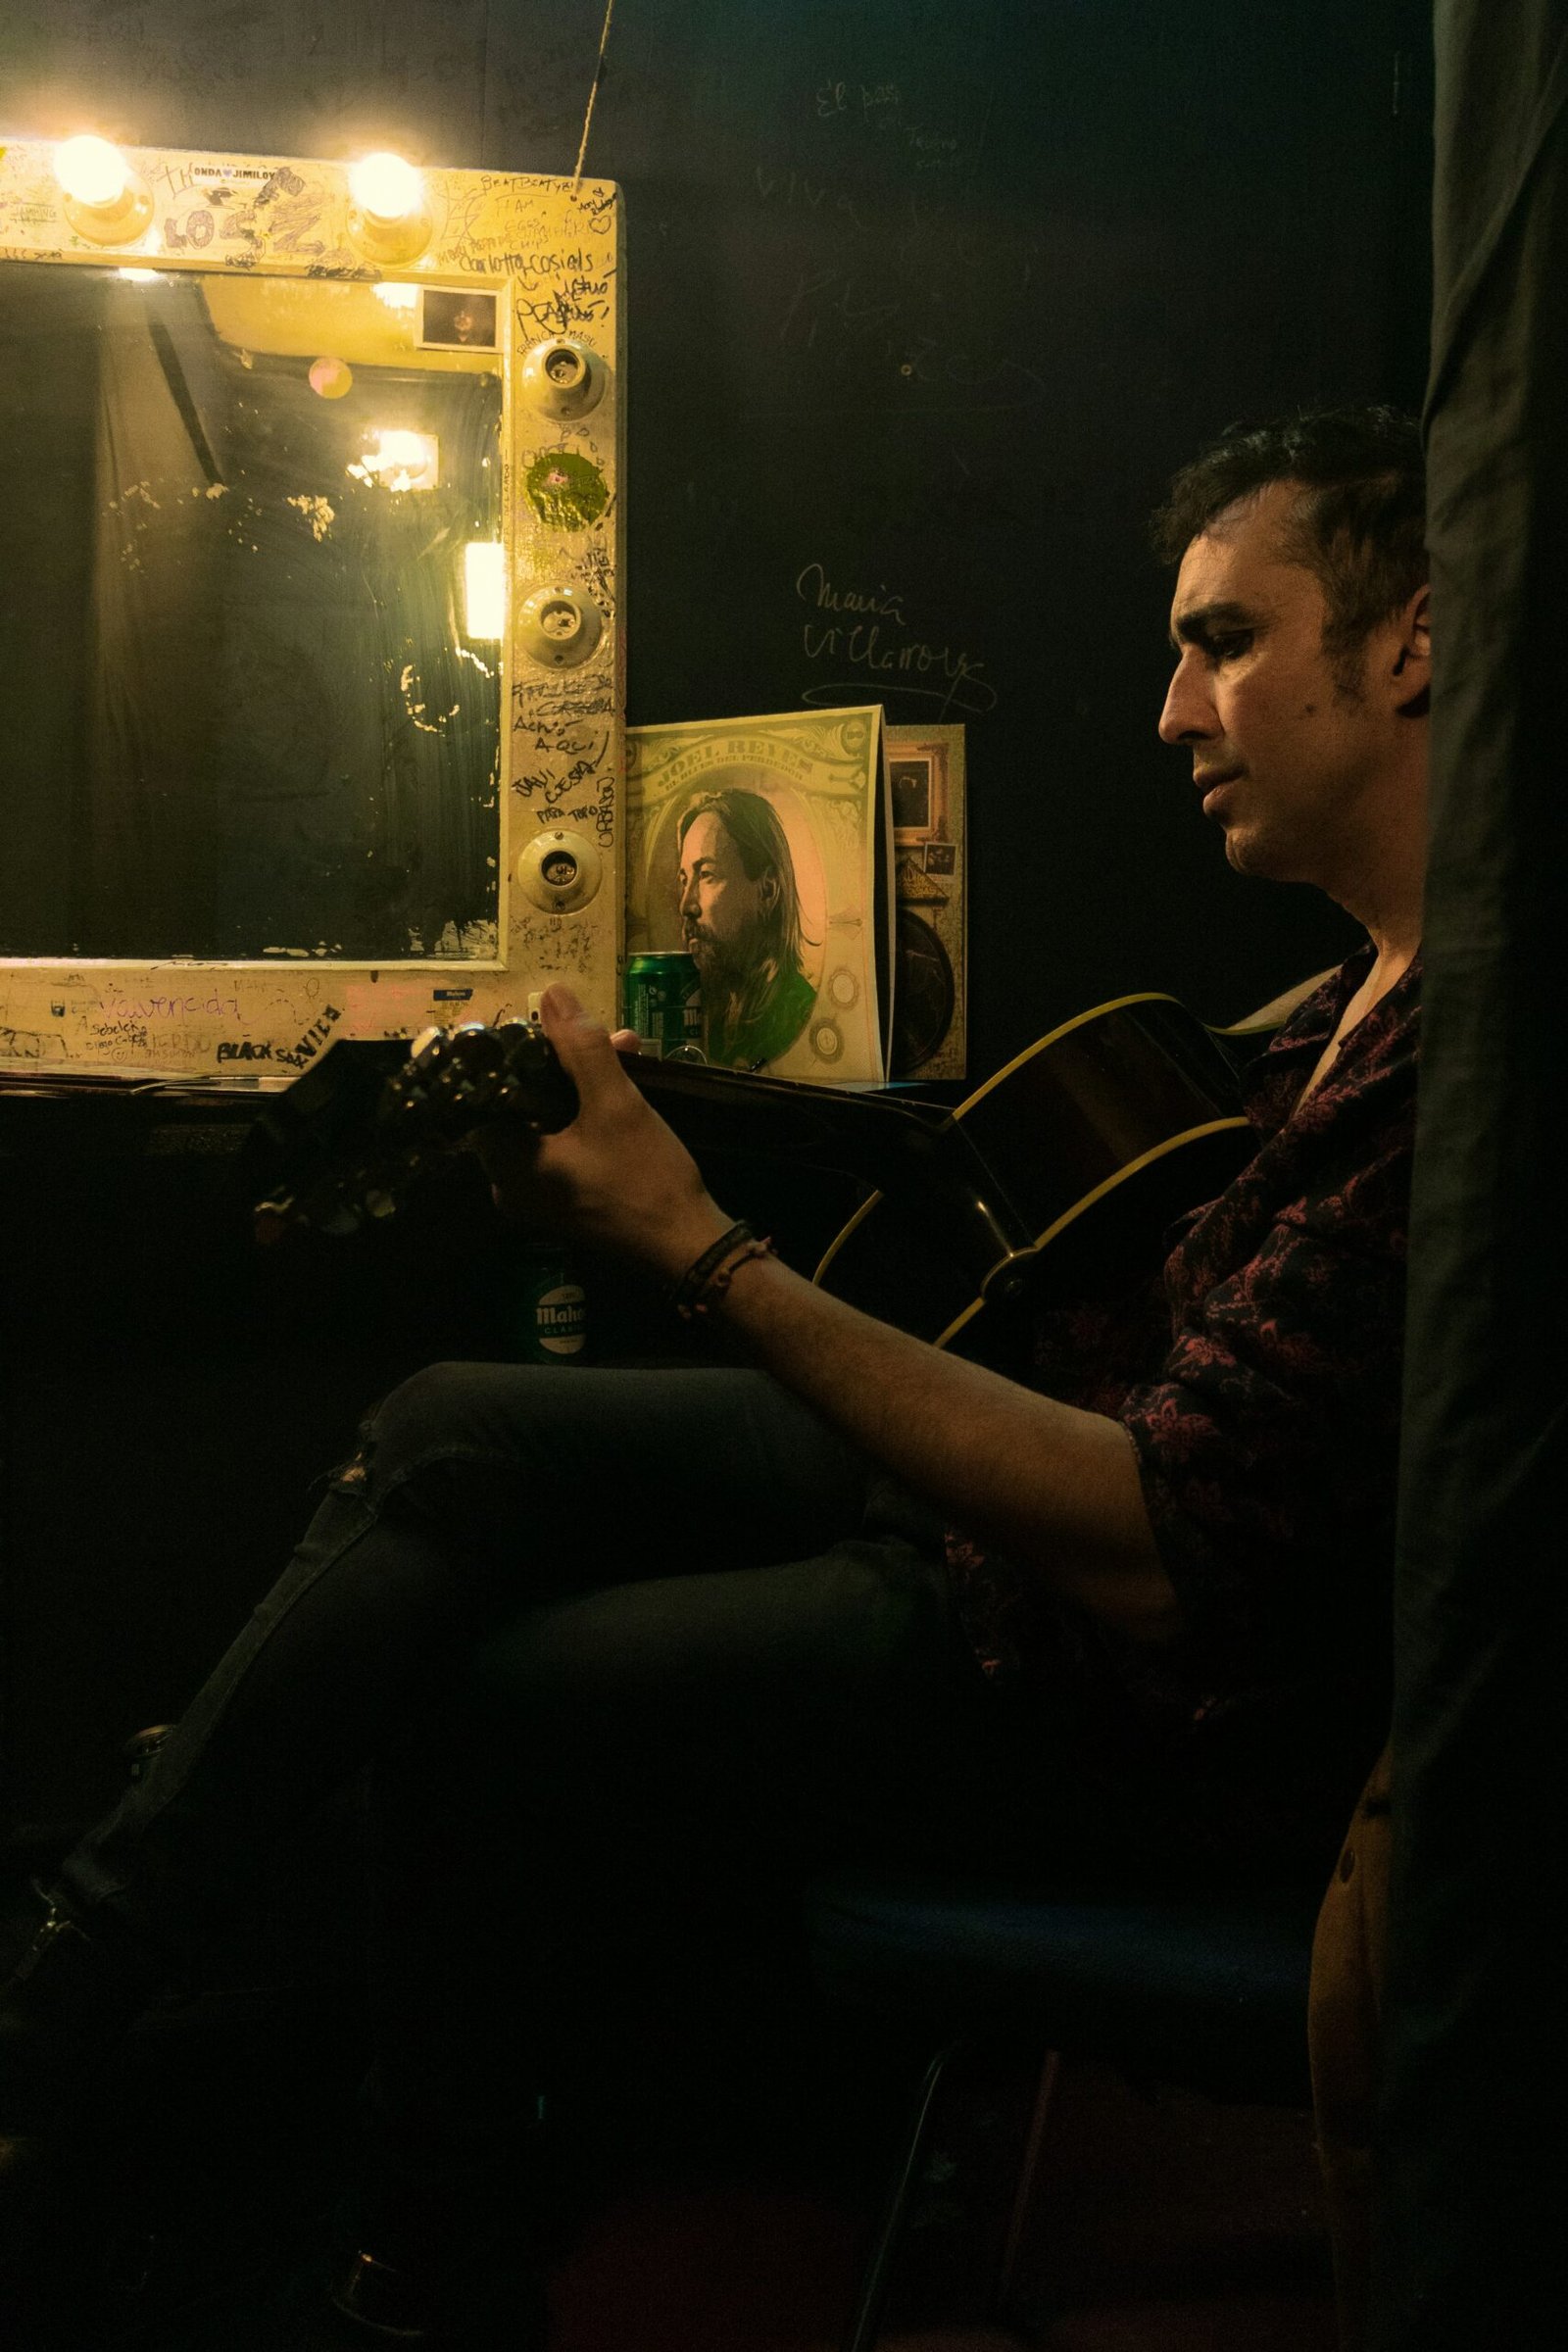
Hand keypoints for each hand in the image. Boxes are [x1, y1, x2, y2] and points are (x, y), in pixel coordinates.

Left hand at [476, 987, 731, 1278]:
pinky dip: (583, 1116)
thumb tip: (552, 994)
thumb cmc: (645, 1177)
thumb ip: (581, 1048)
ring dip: (577, 1085)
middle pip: (518, 1105)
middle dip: (557, 1063)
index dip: (509, 1054)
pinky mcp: (563, 1202)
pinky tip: (619, 1086)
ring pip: (544, 1123)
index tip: (539, 1026)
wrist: (688, 1245)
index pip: (484, 1094)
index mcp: (507, 1165)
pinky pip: (561, 1146)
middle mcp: (509, 1186)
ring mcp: (536, 1198)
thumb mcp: (615, 1104)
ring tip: (622, 1049)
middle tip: (594, 1033)